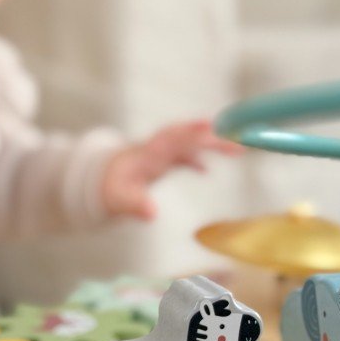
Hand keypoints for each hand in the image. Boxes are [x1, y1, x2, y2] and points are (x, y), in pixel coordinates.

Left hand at [101, 119, 242, 219]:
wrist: (101, 179)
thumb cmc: (110, 188)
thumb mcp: (119, 200)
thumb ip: (136, 206)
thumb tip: (152, 214)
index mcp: (149, 153)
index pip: (172, 138)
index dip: (191, 131)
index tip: (210, 126)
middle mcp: (158, 148)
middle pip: (189, 135)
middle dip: (213, 136)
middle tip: (238, 141)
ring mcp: (161, 152)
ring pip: (191, 142)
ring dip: (213, 144)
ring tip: (238, 150)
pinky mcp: (162, 159)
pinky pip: (185, 153)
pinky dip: (198, 158)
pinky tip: (207, 170)